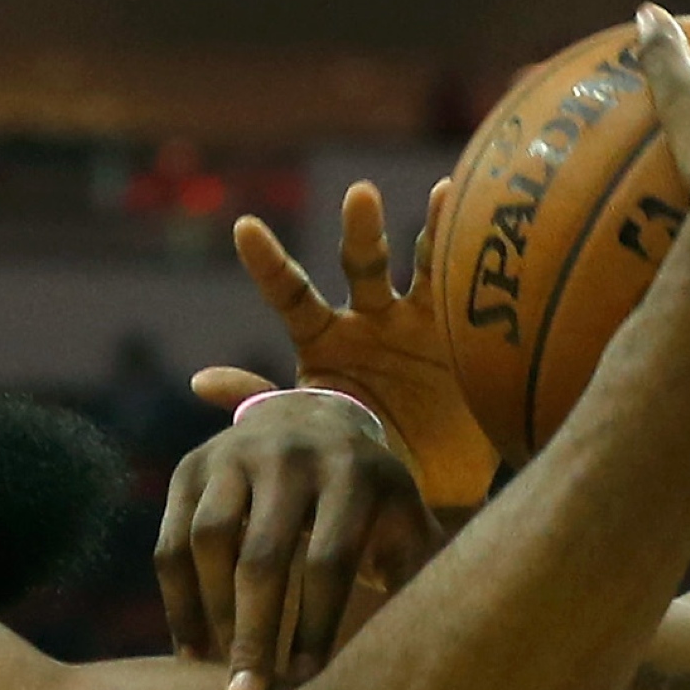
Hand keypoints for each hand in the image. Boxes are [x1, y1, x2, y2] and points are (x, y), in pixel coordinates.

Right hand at [155, 384, 441, 689]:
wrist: (314, 420)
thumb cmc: (370, 500)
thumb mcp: (404, 522)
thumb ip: (419, 576)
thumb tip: (431, 653)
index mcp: (352, 475)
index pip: (329, 560)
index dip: (317, 626)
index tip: (305, 682)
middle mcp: (289, 457)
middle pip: (262, 557)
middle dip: (254, 635)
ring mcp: (233, 457)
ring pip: (209, 544)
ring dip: (210, 616)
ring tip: (216, 673)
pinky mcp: (191, 469)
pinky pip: (171, 543)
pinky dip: (177, 600)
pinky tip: (190, 650)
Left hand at [218, 178, 501, 511]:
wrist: (423, 494)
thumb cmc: (356, 464)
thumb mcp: (310, 435)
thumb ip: (265, 399)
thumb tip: (199, 381)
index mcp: (325, 342)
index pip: (292, 296)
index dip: (270, 264)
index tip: (246, 228)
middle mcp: (370, 318)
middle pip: (362, 264)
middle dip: (362, 230)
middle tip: (362, 196)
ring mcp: (419, 319)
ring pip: (424, 264)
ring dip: (433, 230)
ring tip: (449, 195)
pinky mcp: (463, 331)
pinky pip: (468, 292)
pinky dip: (475, 260)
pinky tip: (490, 227)